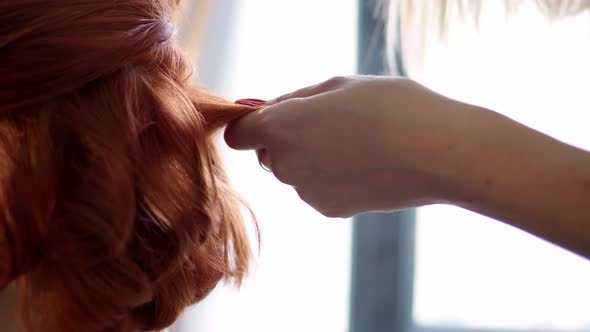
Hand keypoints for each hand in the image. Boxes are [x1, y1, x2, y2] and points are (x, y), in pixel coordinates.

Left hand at [224, 75, 474, 216]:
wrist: (436, 153)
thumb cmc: (390, 106)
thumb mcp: (339, 85)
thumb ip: (295, 100)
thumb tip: (270, 111)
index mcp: (281, 128)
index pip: (239, 133)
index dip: (251, 123)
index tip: (271, 116)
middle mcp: (284, 165)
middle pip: (268, 152)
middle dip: (287, 138)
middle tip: (330, 122)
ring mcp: (307, 192)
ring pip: (296, 171)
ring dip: (312, 157)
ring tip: (357, 143)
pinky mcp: (331, 210)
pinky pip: (318, 188)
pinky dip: (332, 178)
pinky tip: (365, 165)